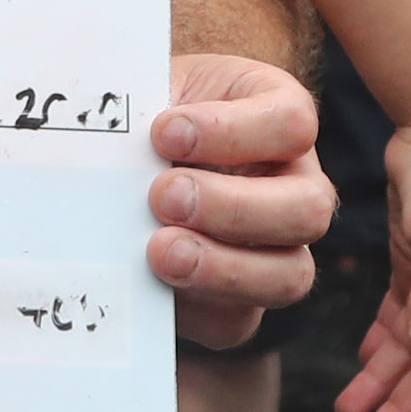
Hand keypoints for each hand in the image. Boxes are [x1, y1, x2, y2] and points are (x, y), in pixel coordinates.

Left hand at [145, 53, 337, 348]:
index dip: (230, 131)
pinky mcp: (240, 301)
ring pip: (290, 275)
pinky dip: (194, 307)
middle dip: (231, 207)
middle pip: (308, 208)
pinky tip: (153, 284)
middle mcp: (296, 186)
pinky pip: (236, 320)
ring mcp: (278, 249)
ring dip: (223, 269)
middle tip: (162, 197)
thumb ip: (140, 106)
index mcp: (278, 119)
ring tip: (159, 251)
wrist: (117, 165)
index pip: (291, 123)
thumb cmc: (142, 113)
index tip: (163, 132)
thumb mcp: (146, 91)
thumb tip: (102, 125)